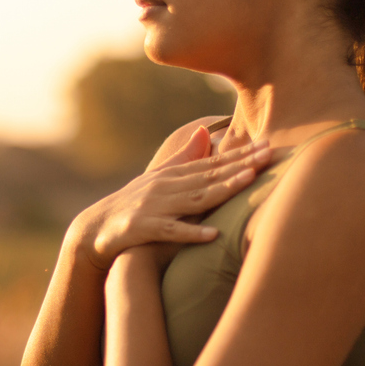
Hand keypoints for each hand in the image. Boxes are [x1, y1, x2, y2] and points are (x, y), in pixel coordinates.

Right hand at [74, 126, 271, 271]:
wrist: (95, 228)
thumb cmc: (134, 204)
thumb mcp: (159, 178)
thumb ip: (184, 157)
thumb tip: (205, 131)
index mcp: (174, 175)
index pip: (214, 163)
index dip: (241, 154)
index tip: (267, 145)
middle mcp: (167, 186)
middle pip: (210, 175)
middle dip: (241, 165)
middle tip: (269, 155)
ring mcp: (156, 206)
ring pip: (195, 198)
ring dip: (223, 189)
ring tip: (249, 181)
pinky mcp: (144, 229)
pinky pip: (171, 231)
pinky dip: (191, 233)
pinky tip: (212, 234)